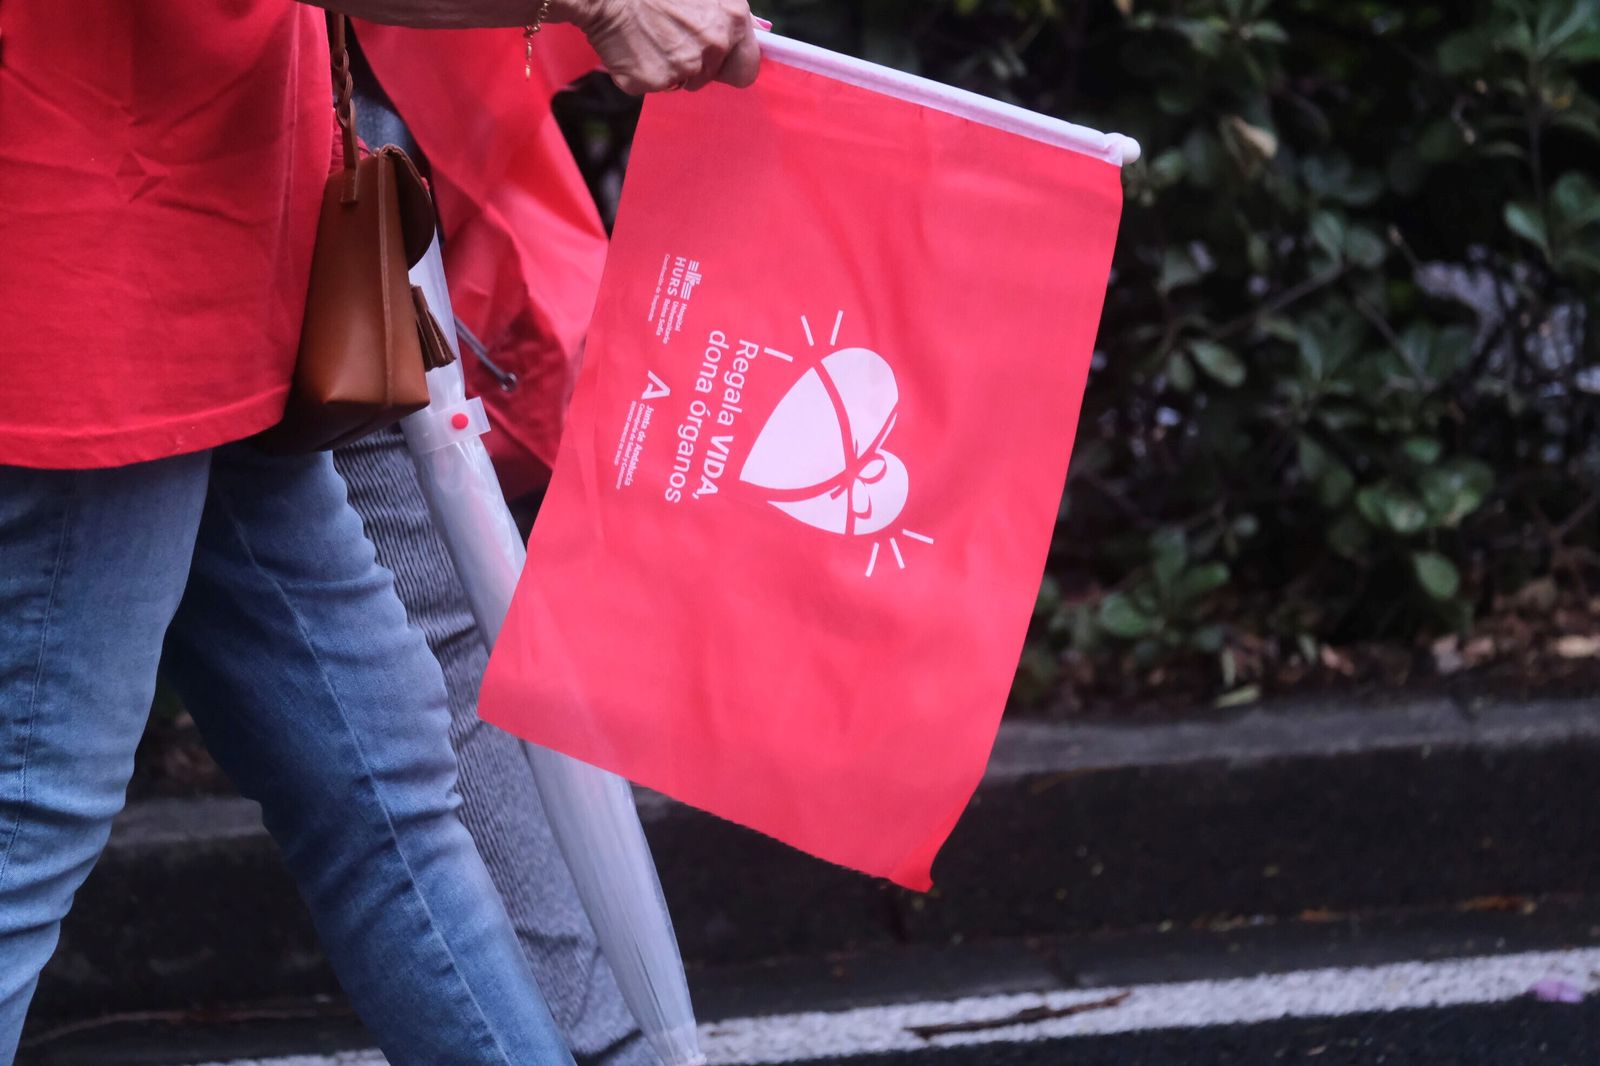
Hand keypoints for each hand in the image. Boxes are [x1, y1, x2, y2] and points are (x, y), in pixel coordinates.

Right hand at [552, 0, 761, 93]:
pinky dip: (645, 71)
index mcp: (733, 19)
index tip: (720, 62)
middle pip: (712, 77)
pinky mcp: (657, 80)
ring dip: (670, 67)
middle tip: (675, 41)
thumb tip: (754, 31)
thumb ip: (729, 14)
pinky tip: (636, 45)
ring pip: (684, 82)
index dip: (732, 66)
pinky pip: (656, 86)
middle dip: (698, 67)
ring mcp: (687, 65)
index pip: (748, 67)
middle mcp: (715, 44)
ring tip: (652, 36)